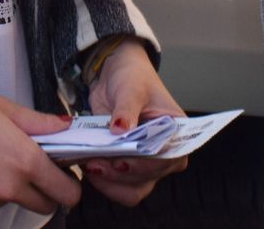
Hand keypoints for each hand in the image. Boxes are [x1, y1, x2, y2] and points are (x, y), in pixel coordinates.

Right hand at [0, 85, 81, 215]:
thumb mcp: (4, 107)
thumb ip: (40, 123)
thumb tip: (67, 126)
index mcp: (25, 161)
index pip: (65, 192)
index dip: (69, 185)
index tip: (64, 177)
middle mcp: (8, 187)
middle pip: (43, 205)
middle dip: (42, 190)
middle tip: (26, 167)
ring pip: (8, 201)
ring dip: (6, 187)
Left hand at [83, 39, 187, 206]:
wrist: (117, 73)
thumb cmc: (133, 77)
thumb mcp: (131, 87)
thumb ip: (126, 108)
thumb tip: (120, 129)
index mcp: (176, 136)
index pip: (163, 160)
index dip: (141, 165)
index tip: (118, 161)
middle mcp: (164, 157)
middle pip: (144, 180)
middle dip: (117, 174)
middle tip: (93, 161)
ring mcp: (144, 165)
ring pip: (130, 190)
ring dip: (107, 181)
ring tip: (88, 162)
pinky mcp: (125, 166)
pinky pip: (115, 185)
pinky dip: (101, 180)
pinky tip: (87, 163)